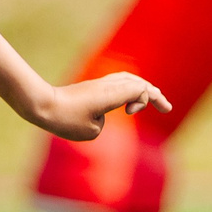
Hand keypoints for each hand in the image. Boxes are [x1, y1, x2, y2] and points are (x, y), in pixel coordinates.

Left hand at [32, 73, 172, 140]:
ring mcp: (99, 85)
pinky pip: (118, 83)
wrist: (43, 105)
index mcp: (111, 94)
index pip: (140, 89)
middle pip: (139, 83)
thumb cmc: (65, 120)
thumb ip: (103, 123)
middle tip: (167, 109)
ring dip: (143, 90)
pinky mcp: (92, 88)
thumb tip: (99, 116)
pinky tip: (131, 96)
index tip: (130, 113)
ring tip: (155, 99)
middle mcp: (107, 86)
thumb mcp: (91, 131)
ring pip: (128, 80)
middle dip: (154, 95)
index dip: (145, 101)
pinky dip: (130, 89)